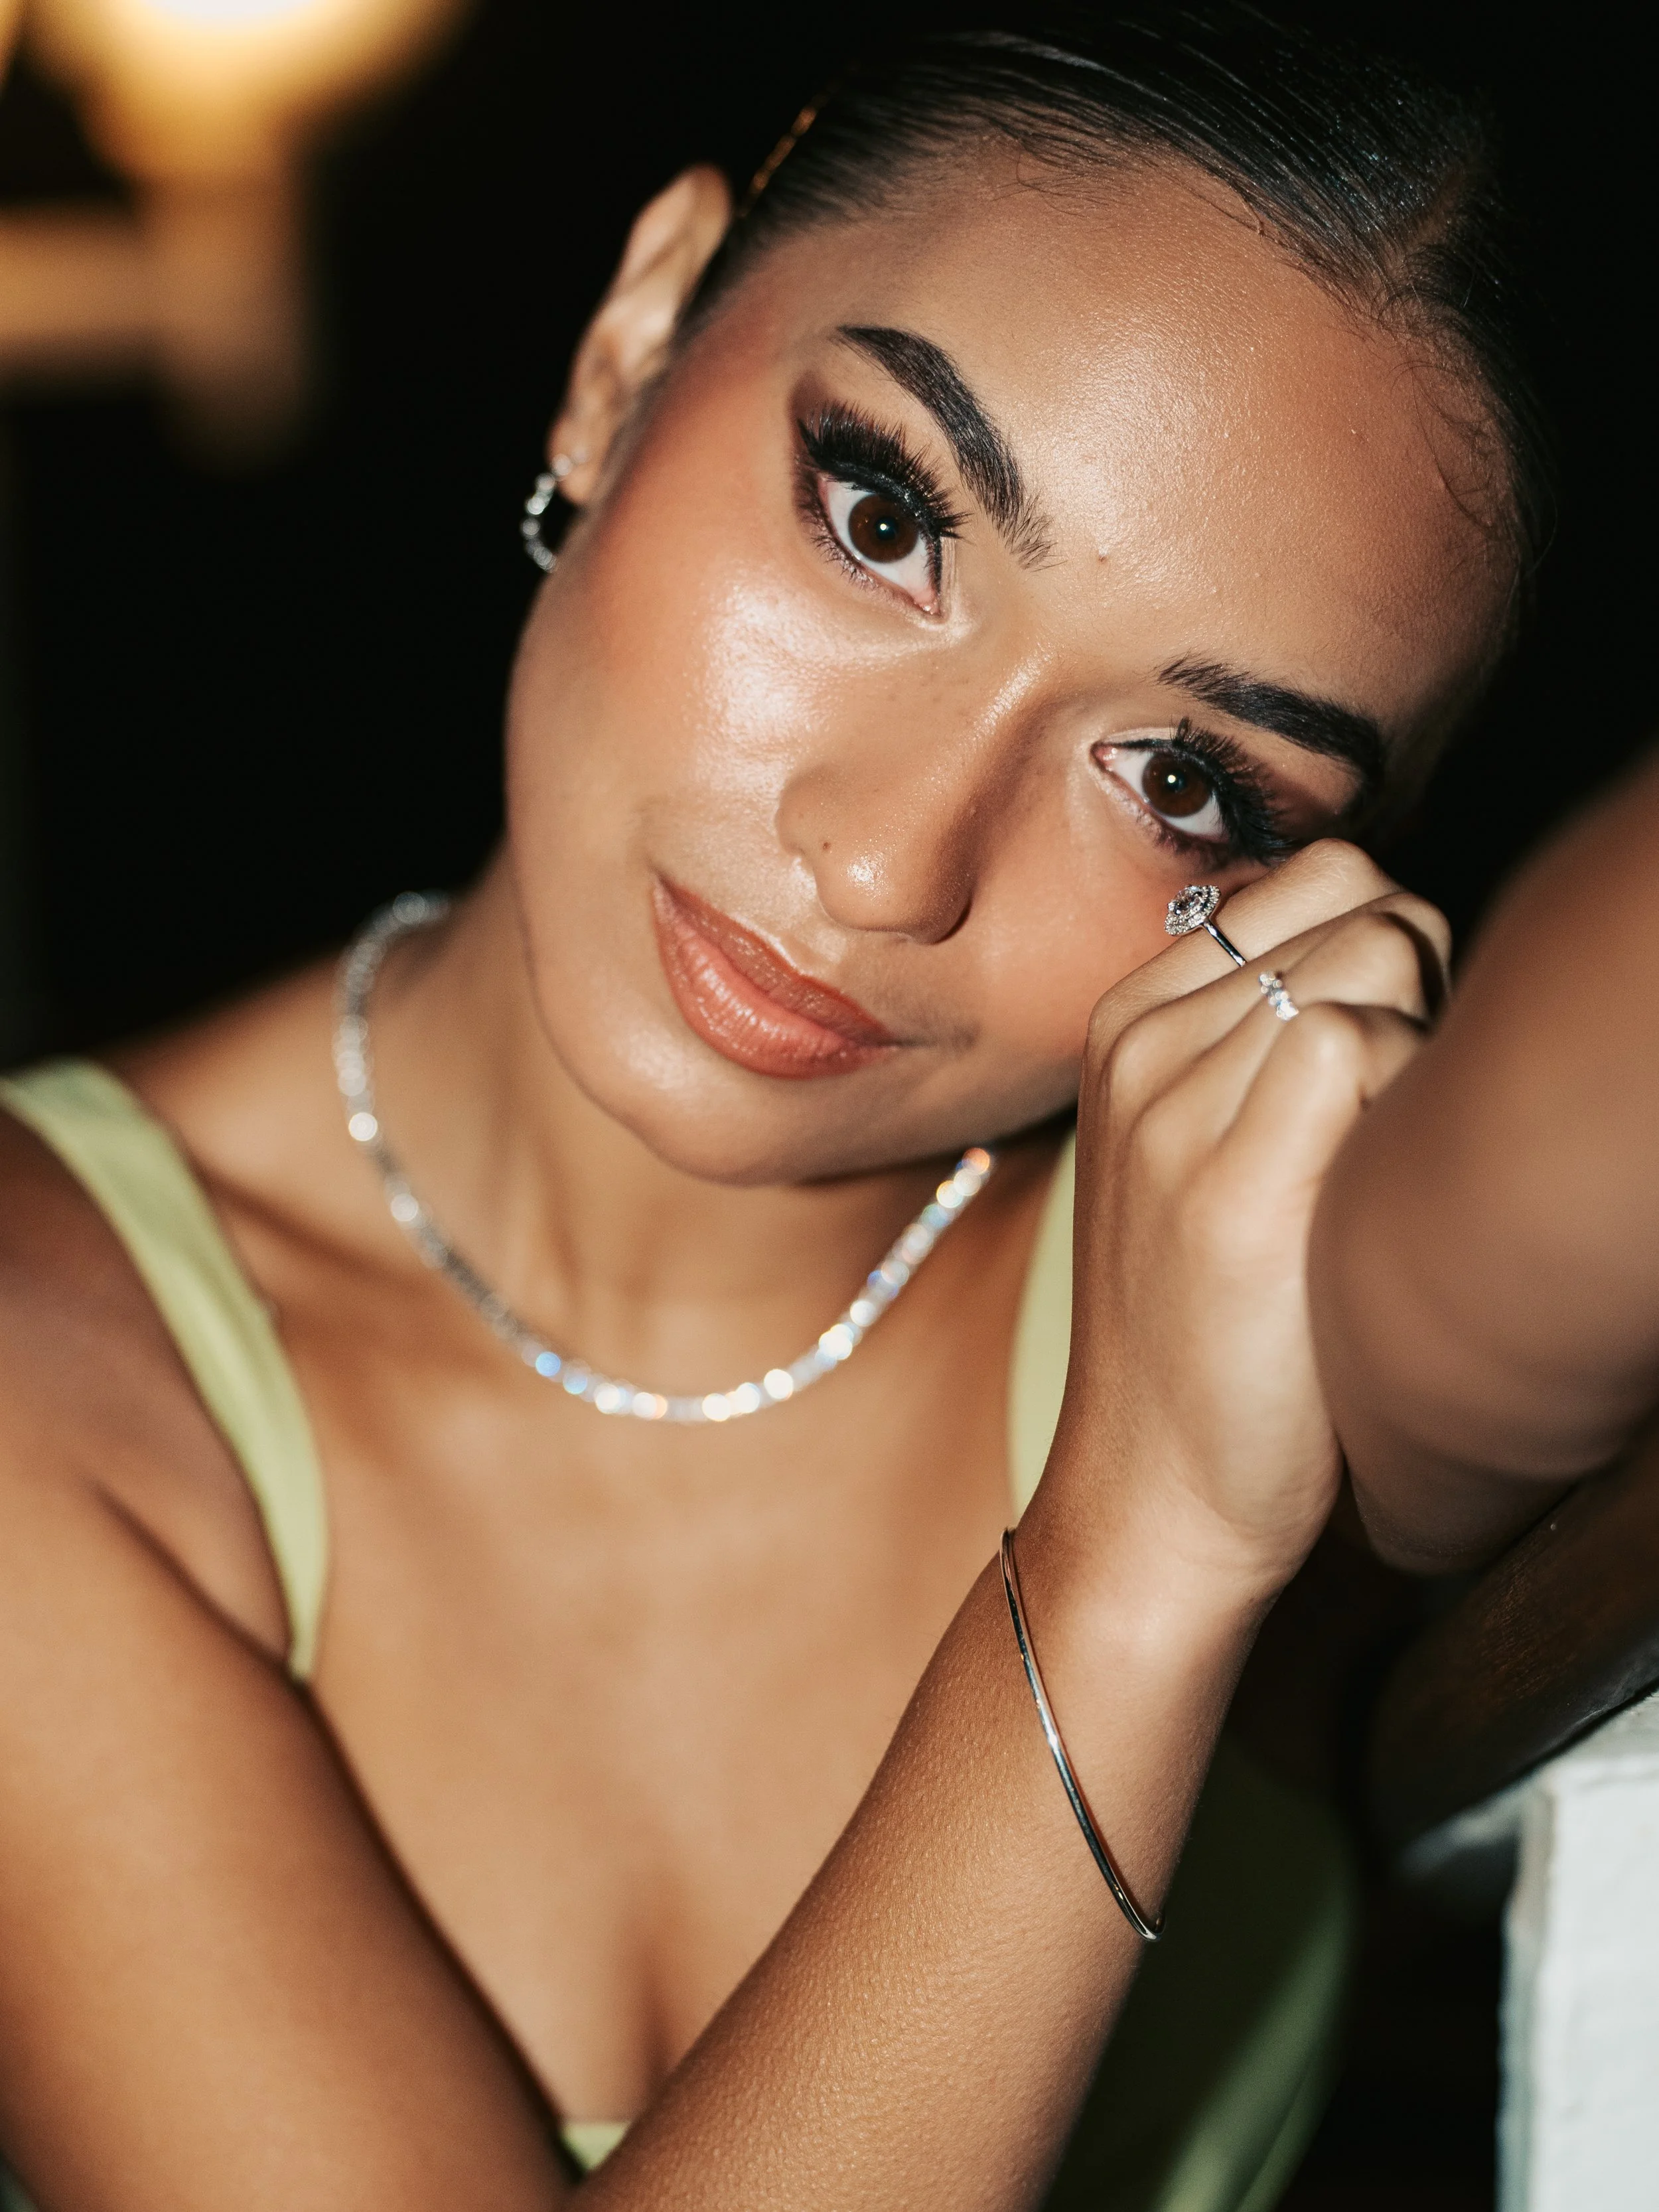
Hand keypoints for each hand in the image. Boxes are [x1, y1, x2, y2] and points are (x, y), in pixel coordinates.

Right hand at [1037, 842, 1449, 1608]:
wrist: (1155, 1488)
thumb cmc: (1211, 1319)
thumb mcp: (1195, 1143)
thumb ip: (1264, 1031)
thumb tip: (1395, 937)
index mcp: (1129, 1018)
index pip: (1315, 877)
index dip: (1392, 946)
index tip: (1390, 1054)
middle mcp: (1143, 1042)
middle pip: (1360, 900)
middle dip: (1422, 980)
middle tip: (1404, 1111)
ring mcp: (1175, 1107)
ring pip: (1371, 951)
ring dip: (1426, 1038)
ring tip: (1393, 1157)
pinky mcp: (1230, 1185)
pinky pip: (1359, 1040)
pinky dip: (1411, 1097)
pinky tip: (1385, 1195)